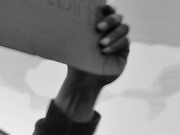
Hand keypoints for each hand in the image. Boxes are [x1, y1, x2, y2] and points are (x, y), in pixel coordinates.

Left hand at [56, 5, 129, 120]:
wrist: (82, 80)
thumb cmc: (76, 61)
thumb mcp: (72, 47)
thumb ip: (70, 35)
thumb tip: (55, 22)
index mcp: (100, 25)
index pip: (107, 11)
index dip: (108, 8)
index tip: (102, 8)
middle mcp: (112, 29)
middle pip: (118, 17)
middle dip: (110, 20)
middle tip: (98, 28)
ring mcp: (120, 39)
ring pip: (123, 28)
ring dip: (113, 34)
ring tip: (101, 44)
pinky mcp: (124, 50)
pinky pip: (124, 43)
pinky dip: (115, 45)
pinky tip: (105, 51)